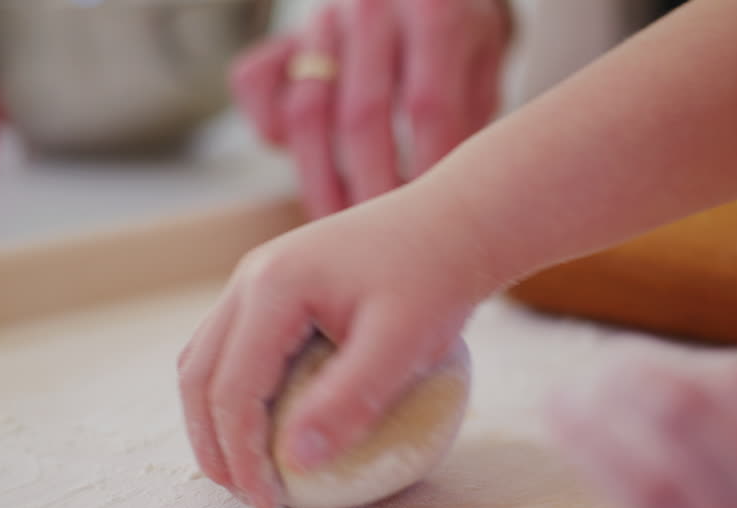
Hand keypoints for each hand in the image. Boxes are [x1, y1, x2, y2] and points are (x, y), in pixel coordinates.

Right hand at [176, 189, 494, 507]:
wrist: (457, 223)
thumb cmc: (436, 280)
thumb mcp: (403, 345)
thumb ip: (349, 400)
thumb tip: (296, 461)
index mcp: (274, 288)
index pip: (232, 389)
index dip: (243, 456)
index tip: (272, 505)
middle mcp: (252, 278)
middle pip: (199, 375)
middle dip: (213, 444)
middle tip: (247, 498)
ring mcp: (258, 277)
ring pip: (205, 358)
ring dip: (213, 419)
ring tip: (245, 471)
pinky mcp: (275, 284)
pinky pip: (232, 346)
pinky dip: (233, 392)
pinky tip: (266, 427)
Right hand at [231, 0, 510, 217]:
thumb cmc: (455, 43)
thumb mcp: (483, 69)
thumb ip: (471, 125)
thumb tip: (451, 209)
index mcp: (433, 11)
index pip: (427, 108)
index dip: (426, 175)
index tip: (431, 232)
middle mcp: (370, 9)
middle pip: (362, 117)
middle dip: (371, 194)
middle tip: (380, 255)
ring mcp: (318, 23)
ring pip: (305, 113)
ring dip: (321, 184)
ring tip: (338, 236)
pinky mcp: (278, 39)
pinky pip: (254, 85)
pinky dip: (269, 134)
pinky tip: (299, 172)